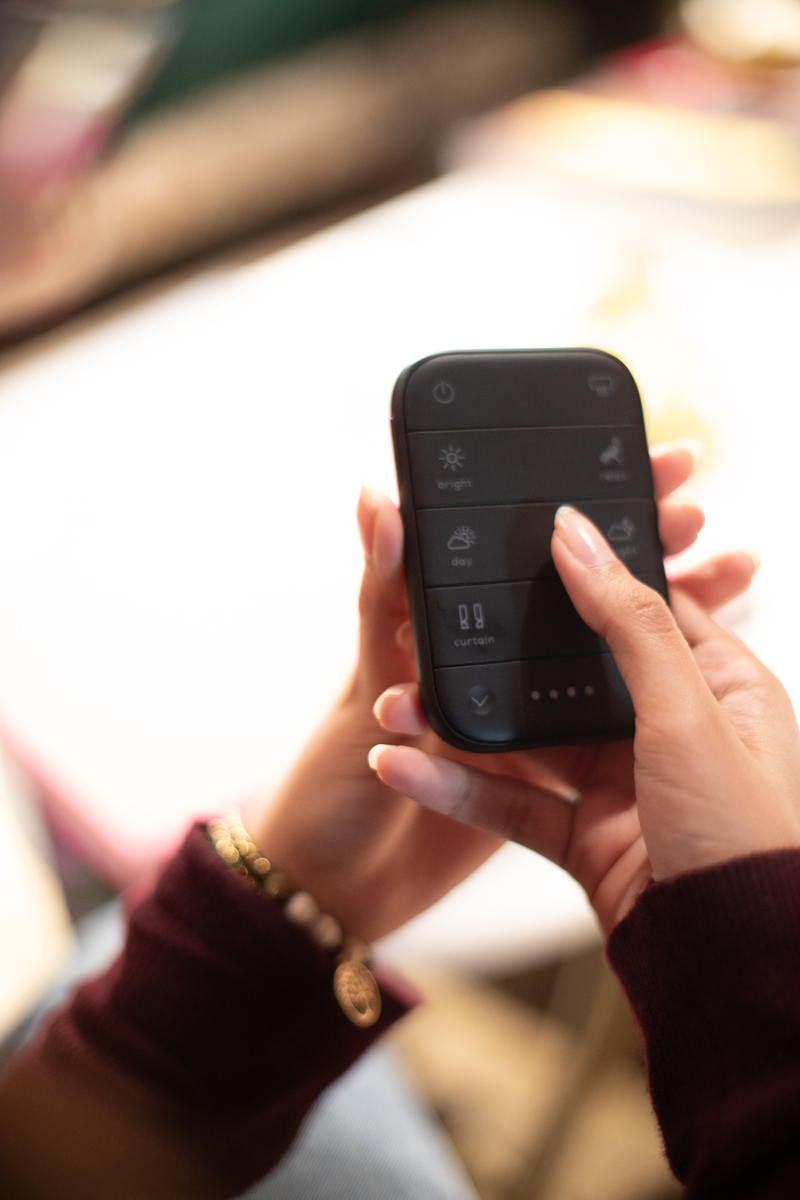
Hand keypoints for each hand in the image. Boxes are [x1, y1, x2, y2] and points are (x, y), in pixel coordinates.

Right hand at [253, 446, 758, 940]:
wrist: (731, 966)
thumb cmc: (745, 837)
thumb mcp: (689, 711)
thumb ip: (628, 623)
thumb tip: (578, 535)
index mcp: (717, 687)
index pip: (644, 610)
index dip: (586, 580)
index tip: (522, 549)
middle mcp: (669, 729)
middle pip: (569, 675)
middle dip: (500, 659)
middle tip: (435, 631)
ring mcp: (622, 783)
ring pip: (528, 741)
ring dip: (464, 728)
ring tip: (397, 707)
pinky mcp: (584, 836)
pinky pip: (512, 804)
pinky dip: (460, 790)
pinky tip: (407, 769)